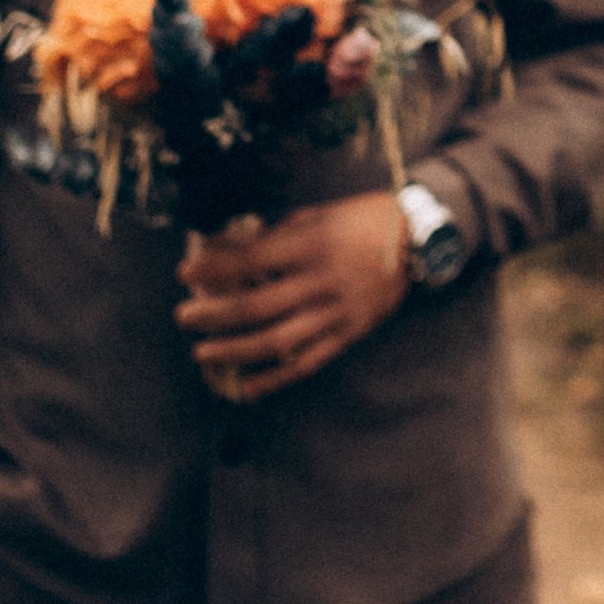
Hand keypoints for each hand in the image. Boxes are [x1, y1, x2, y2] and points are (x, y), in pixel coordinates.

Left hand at [176, 194, 408, 398]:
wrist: (419, 239)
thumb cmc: (363, 219)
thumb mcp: (318, 215)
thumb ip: (276, 236)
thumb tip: (228, 250)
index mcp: (312, 245)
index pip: (250, 260)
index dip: (212, 269)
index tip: (183, 274)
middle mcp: (322, 281)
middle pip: (256, 305)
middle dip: (213, 313)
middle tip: (183, 317)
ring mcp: (337, 312)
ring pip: (276, 340)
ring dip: (234, 350)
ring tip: (202, 352)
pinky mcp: (349, 334)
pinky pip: (307, 362)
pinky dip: (274, 379)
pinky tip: (245, 387)